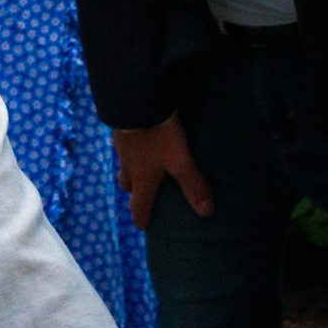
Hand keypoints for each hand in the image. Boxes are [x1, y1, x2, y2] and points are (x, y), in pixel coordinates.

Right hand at [113, 115, 213, 230]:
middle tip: (142, 194)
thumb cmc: (157, 135)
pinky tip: (139, 136)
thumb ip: (193, 185)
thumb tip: (206, 213)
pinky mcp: (120, 124)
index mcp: (142, 177)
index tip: (143, 227)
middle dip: (133, 191)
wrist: (134, 100)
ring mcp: (121, 143)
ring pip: (124, 161)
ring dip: (131, 166)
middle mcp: (128, 164)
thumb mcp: (179, 160)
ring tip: (142, 163)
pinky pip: (124, 141)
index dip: (141, 217)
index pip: (139, 205)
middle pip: (127, 183)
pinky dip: (131, 144)